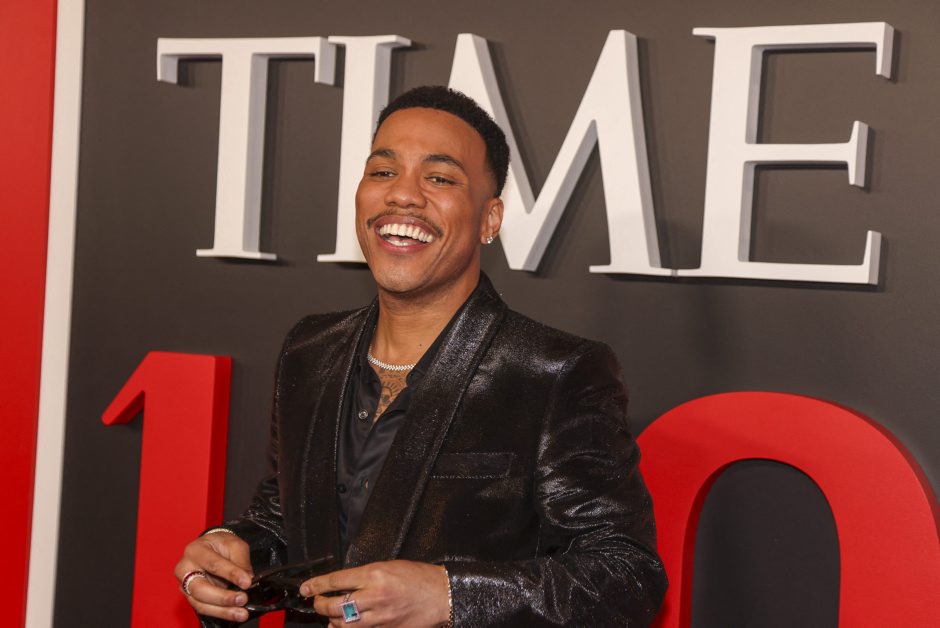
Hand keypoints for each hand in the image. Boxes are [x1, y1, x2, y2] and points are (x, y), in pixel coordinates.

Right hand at [174, 531, 253, 622]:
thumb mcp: (234, 545)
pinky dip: (220, 613)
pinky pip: (203, 608)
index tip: (247, 582)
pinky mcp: (190, 597)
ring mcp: (185, 585)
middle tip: (243, 599)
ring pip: (201, 603)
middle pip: (200, 588)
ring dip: (223, 610)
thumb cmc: (221, 544)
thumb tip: (247, 579)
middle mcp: (185, 569)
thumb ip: (240, 561)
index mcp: (195, 550)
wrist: (212, 547)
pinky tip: (234, 614)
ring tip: (242, 613)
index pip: (213, 564)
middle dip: (223, 597)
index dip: (231, 574)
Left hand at [301, 560, 449, 626]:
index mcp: (375, 574)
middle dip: (319, 604)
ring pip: (343, 623)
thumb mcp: (390, 565)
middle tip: (316, 601)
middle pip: (334, 605)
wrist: (441, 596)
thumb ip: (366, 574)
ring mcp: (379, 617)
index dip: (316, 585)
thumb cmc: (419, 577)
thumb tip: (344, 583)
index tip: (306, 588)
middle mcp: (374, 596)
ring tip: (329, 614)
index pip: (336, 580)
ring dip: (330, 619)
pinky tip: (345, 624)